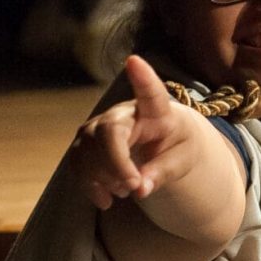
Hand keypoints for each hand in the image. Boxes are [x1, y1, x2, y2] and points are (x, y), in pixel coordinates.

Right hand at [72, 55, 208, 209]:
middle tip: (135, 187)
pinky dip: (91, 188)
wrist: (162, 148)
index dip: (142, 77)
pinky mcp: (84, 145)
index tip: (134, 61)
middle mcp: (122, 113)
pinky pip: (77, 166)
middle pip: (108, 134)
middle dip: (117, 165)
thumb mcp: (182, 160)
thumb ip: (163, 173)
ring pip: (88, 152)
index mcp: (156, 110)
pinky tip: (108, 199)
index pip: (150, 92)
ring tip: (127, 189)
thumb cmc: (176, 146)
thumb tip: (140, 189)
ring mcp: (99, 127)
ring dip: (106, 179)